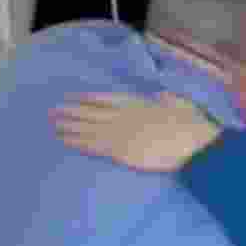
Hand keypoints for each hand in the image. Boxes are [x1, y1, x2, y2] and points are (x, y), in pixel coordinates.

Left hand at [52, 92, 221, 171]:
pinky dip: (77, 142)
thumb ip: (167, 98)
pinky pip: (92, 146)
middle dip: (71, 111)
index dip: (88, 97)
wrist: (192, 143)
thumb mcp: (181, 103)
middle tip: (53, 111)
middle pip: (91, 112)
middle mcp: (124, 115)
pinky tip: (65, 141)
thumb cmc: (191, 124)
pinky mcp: (120, 151)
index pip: (106, 98)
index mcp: (138, 103)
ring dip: (69, 126)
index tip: (73, 96)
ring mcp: (120, 133)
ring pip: (87, 128)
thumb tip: (161, 95)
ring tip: (53, 125)